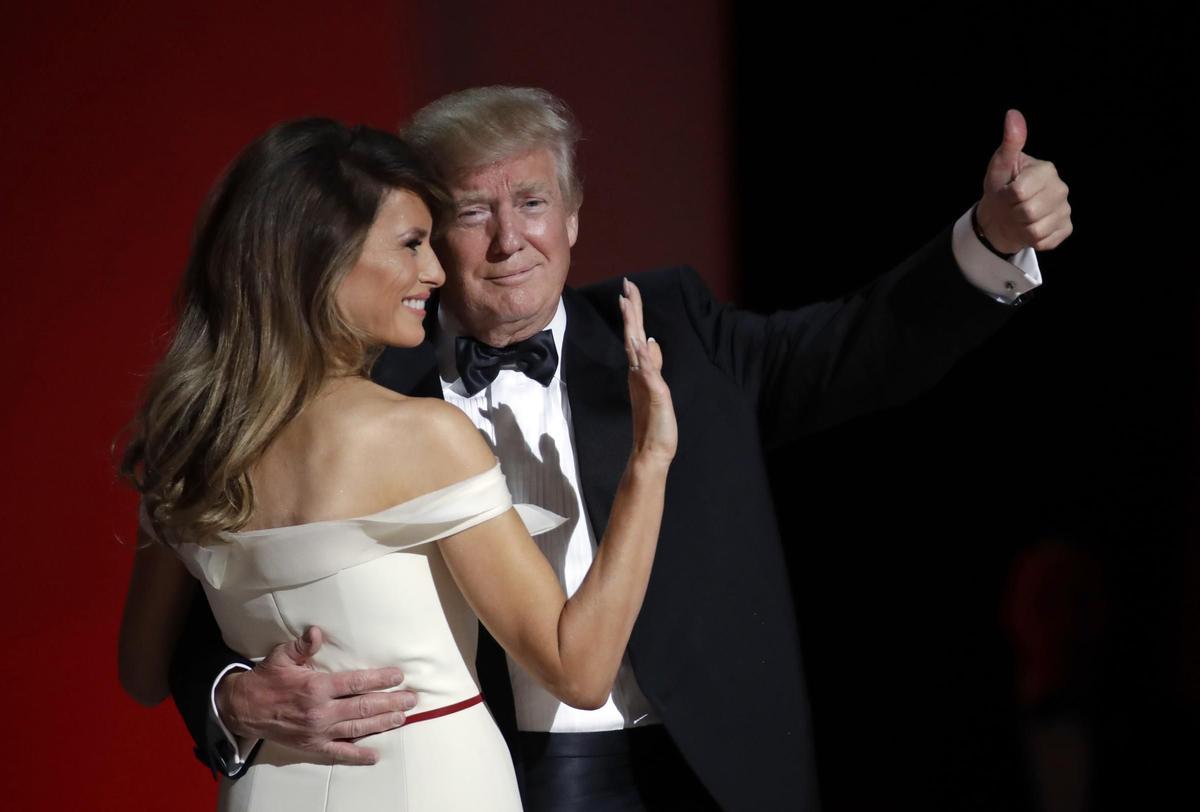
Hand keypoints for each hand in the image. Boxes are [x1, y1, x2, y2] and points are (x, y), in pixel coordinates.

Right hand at [216, 626, 416, 764]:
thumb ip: (302, 645)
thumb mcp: (281, 656)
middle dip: (391, 702)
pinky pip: (339, 753)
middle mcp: (320, 711)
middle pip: (364, 706)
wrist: (243, 709)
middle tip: (411, 699)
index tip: (398, 676)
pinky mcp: (312, 746)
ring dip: (383, 723)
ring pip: (358, 728)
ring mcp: (318, 732)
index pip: (356, 683)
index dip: (380, 679)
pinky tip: (375, 755)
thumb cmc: (266, 679)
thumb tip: (317, 632)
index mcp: (316, 687)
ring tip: (403, 718)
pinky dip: (358, 755)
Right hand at [620, 278, 676, 466]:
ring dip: (632, 325)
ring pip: (636, 349)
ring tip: (627, 303)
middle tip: (626, 284)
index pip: (636, 335)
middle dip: (631, 309)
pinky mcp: (654, 395)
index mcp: (640, 370)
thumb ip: (652, 366)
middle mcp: (638, 373)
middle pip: (632, 335)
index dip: (634, 312)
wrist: (651, 452)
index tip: (629, 290)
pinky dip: (643, 357)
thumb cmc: (654, 422)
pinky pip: (647, 373)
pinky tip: (641, 343)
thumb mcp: (657, 388)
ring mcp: (644, 383)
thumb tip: (651, 343)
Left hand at [975, 109, 1072, 253]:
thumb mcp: (1000, 165)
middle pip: (1028, 212)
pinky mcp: (1065, 228)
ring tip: (1018, 217)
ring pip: (1035, 229)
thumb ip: (1010, 143)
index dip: (1006, 196)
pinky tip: (1028, 227)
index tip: (1005, 191)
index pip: (1019, 192)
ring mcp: (1065, 209)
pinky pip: (1045, 241)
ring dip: (1019, 227)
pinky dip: (1030, 239)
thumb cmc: (1001, 186)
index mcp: (1046, 170)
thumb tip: (1013, 114)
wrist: (1002, 215)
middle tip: (1011, 206)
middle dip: (1012, 212)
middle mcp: (1061, 188)